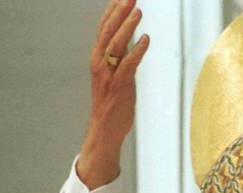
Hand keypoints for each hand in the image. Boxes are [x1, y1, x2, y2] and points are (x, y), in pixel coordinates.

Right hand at [78, 0, 148, 189]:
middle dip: (119, 12)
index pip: (103, 30)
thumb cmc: (111, 105)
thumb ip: (120, 59)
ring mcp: (107, 76)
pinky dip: (136, 51)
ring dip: (127, 26)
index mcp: (97, 60)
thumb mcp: (115, 76)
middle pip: (108, 32)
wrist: (104, 131)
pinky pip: (127, 65)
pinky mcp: (118, 87)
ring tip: (137, 11)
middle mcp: (99, 65)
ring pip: (115, 45)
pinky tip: (145, 39)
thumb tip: (131, 40)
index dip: (112, 12)